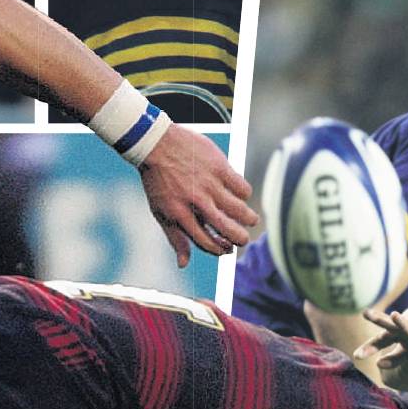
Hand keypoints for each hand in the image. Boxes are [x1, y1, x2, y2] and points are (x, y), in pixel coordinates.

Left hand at [137, 124, 257, 266]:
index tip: (227, 249)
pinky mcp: (220, 168)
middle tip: (244, 239)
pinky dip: (245, 195)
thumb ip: (175, 238)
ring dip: (249, 219)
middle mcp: (197, 202)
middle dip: (240, 239)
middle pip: (227, 229)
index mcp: (180, 215)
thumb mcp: (161, 212)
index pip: (207, 242)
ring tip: (251, 220)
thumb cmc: (158, 181)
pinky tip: (242, 195)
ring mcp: (209, 185)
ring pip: (239, 210)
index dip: (220, 250)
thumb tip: (183, 264)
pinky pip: (242, 187)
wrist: (156, 144)